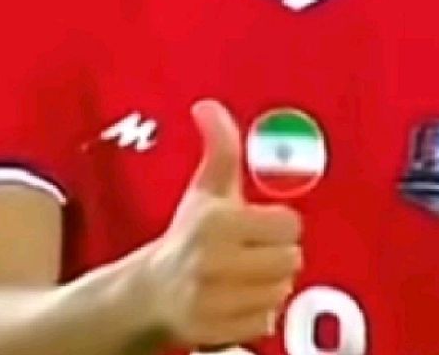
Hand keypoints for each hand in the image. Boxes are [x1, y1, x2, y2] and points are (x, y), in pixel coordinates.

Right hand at [132, 100, 302, 349]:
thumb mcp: (207, 187)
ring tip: (247, 274)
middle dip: (277, 255)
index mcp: (216, 222)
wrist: (148, 291)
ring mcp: (211, 300)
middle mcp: (212, 262)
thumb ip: (220, 146)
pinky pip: (265, 322)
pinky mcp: (212, 332)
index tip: (261, 224)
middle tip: (254, 251)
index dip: (279, 224)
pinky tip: (239, 299)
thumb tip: (207, 106)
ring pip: (281, 291)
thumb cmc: (188, 233)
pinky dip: (259, 313)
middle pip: (290, 260)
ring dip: (270, 284)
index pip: (289, 225)